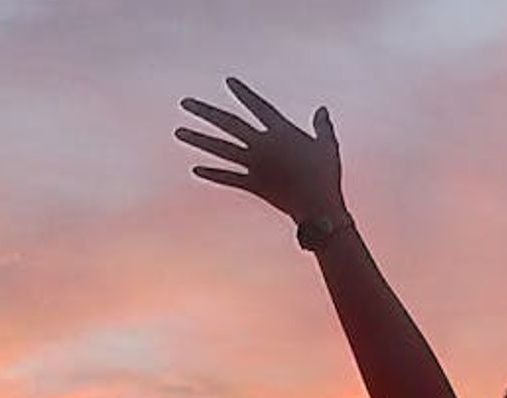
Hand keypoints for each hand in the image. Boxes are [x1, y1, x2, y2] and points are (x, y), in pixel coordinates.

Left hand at [176, 77, 343, 222]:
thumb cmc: (326, 176)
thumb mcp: (327, 146)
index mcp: (281, 132)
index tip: (228, 81)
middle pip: (228, 124)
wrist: (318, 208)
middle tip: (185, 102)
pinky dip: (213, 173)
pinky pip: (229, 177)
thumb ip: (322, 127)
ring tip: (178, 131)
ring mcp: (255, 166)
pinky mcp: (254, 185)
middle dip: (205, 112)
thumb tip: (322, 110)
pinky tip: (196, 168)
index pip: (258, 107)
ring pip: (221, 149)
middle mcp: (262, 145)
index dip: (244, 93)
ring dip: (198, 140)